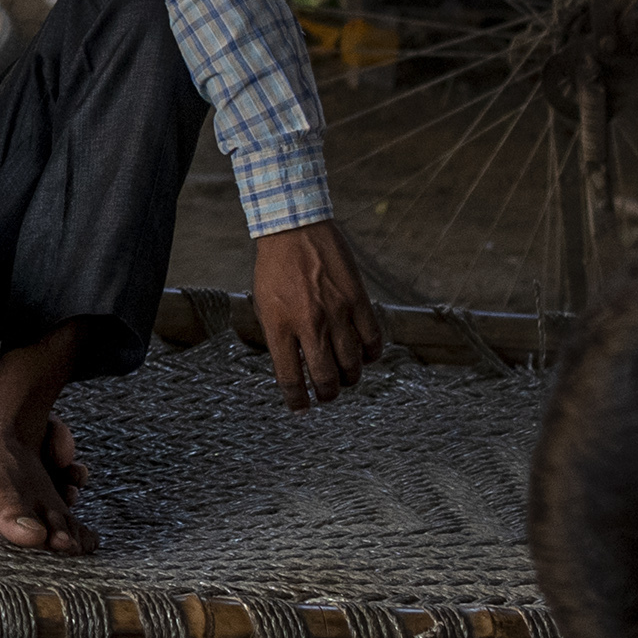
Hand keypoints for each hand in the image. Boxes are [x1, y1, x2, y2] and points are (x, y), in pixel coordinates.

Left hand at [252, 217, 384, 408]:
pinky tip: (364, 357)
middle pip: (326, 378)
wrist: (295, 228)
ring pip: (352, 366)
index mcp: (280, 327)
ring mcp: (337, 313)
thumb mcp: (263, 305)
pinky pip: (373, 341)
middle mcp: (310, 324)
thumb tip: (293, 369)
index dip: (297, 401)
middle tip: (327, 395)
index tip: (301, 409)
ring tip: (345, 378)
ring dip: (349, 379)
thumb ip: (277, 338)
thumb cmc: (274, 268)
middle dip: (327, 395)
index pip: (290, 379)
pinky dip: (371, 356)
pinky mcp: (359, 301)